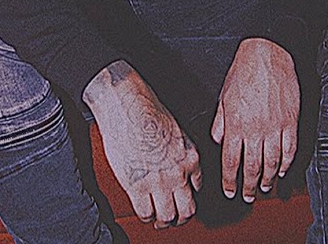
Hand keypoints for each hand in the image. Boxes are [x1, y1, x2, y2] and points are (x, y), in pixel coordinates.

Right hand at [84, 61, 201, 228]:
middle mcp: (178, 173)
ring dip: (163, 221)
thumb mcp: (176, 129)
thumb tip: (174, 160)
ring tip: (158, 219)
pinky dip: (145, 216)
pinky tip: (143, 211)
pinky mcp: (137, 186)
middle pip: (187, 210)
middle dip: (181, 217)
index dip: (190, 195)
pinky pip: (144, 213)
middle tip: (175, 218)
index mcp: (190, 157)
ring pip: (167, 216)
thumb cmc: (148, 110)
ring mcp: (158, 182)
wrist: (129, 106)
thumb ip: (178, 150)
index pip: (198, 187)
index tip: (183, 196)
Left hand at [211, 38, 299, 202]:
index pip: (230, 161)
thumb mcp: (223, 98)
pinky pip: (290, 150)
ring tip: (264, 188)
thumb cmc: (244, 72)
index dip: (230, 180)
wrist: (267, 54)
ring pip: (272, 163)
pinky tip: (283, 171)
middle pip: (251, 167)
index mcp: (235, 124)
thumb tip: (219, 141)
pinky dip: (287, 164)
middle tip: (247, 196)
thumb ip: (220, 123)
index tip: (230, 190)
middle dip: (247, 186)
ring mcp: (274, 127)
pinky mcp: (291, 122)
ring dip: (268, 179)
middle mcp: (254, 129)